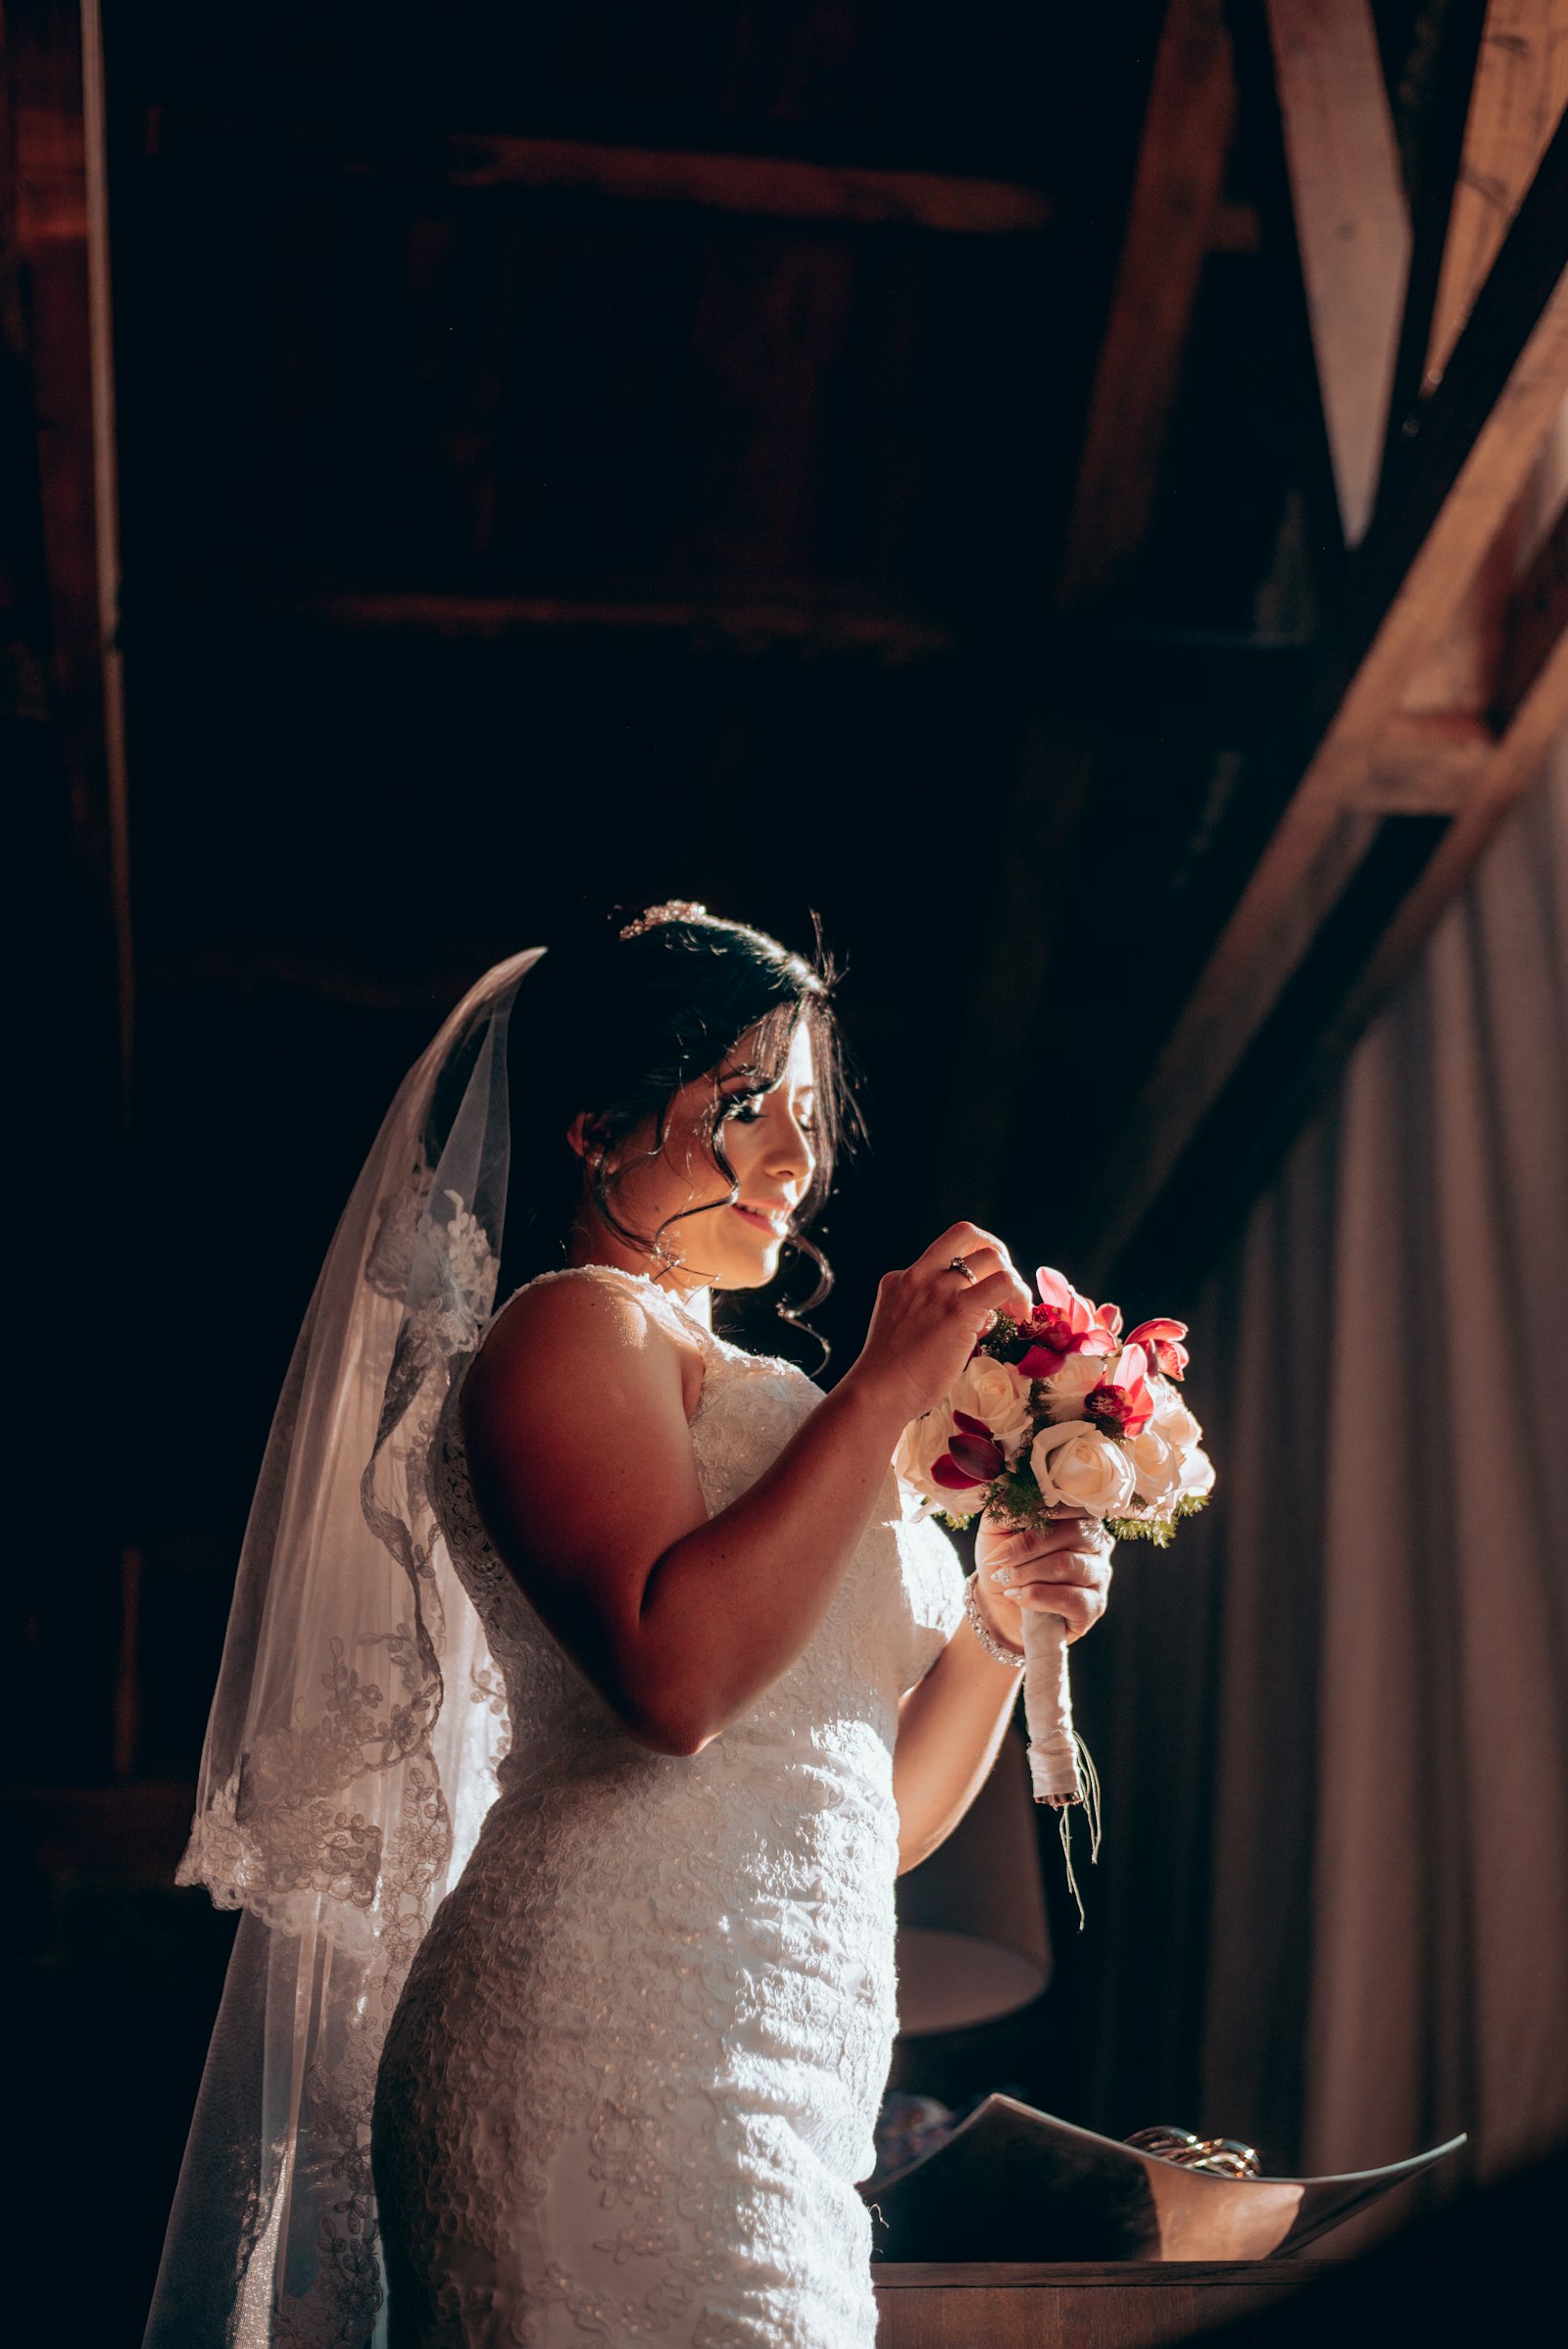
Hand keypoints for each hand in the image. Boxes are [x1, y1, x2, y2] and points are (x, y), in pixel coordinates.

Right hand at [850, 1222, 1033, 1425]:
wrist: (879, 1391)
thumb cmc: (893, 1375)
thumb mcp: (904, 1329)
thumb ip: (935, 1316)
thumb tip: (981, 1317)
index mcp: (901, 1279)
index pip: (943, 1252)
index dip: (969, 1266)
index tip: (980, 1288)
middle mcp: (919, 1275)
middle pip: (966, 1234)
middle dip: (994, 1253)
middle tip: (1005, 1285)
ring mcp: (938, 1289)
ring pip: (991, 1257)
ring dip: (1012, 1279)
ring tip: (1017, 1307)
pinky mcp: (958, 1308)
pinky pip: (1003, 1283)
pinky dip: (1018, 1295)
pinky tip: (1020, 1316)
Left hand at [972, 1514, 1112, 1649]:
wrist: (998, 1604)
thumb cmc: (1004, 1561)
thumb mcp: (997, 1528)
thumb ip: (1006, 1508)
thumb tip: (1015, 1499)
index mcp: (1079, 1517)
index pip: (1073, 1504)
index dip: (1044, 1509)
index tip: (1013, 1519)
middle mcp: (1098, 1543)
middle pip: (1073, 1533)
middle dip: (1028, 1546)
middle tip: (999, 1560)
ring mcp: (1100, 1575)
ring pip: (1067, 1566)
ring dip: (1027, 1573)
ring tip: (1004, 1580)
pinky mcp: (1094, 1606)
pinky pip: (1071, 1599)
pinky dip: (1037, 1596)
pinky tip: (1017, 1596)